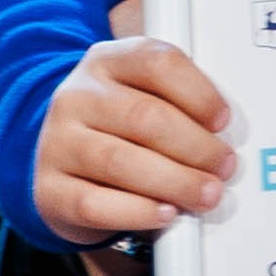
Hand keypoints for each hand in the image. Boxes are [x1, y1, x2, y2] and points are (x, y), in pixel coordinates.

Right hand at [34, 35, 234, 245]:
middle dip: (195, 146)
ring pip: (119, 161)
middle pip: (143, 116)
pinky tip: (166, 213)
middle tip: (225, 167)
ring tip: (207, 194)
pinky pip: (94, 203)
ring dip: (175, 181)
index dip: (197, 92)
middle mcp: (77, 97)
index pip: (156, 63)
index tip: (223, 120)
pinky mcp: (49, 188)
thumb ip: (180, 105)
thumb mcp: (144, 97)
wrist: (63, 161)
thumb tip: (226, 137)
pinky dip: (138, 211)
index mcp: (108, 62)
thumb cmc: (122, 129)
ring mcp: (57, 142)